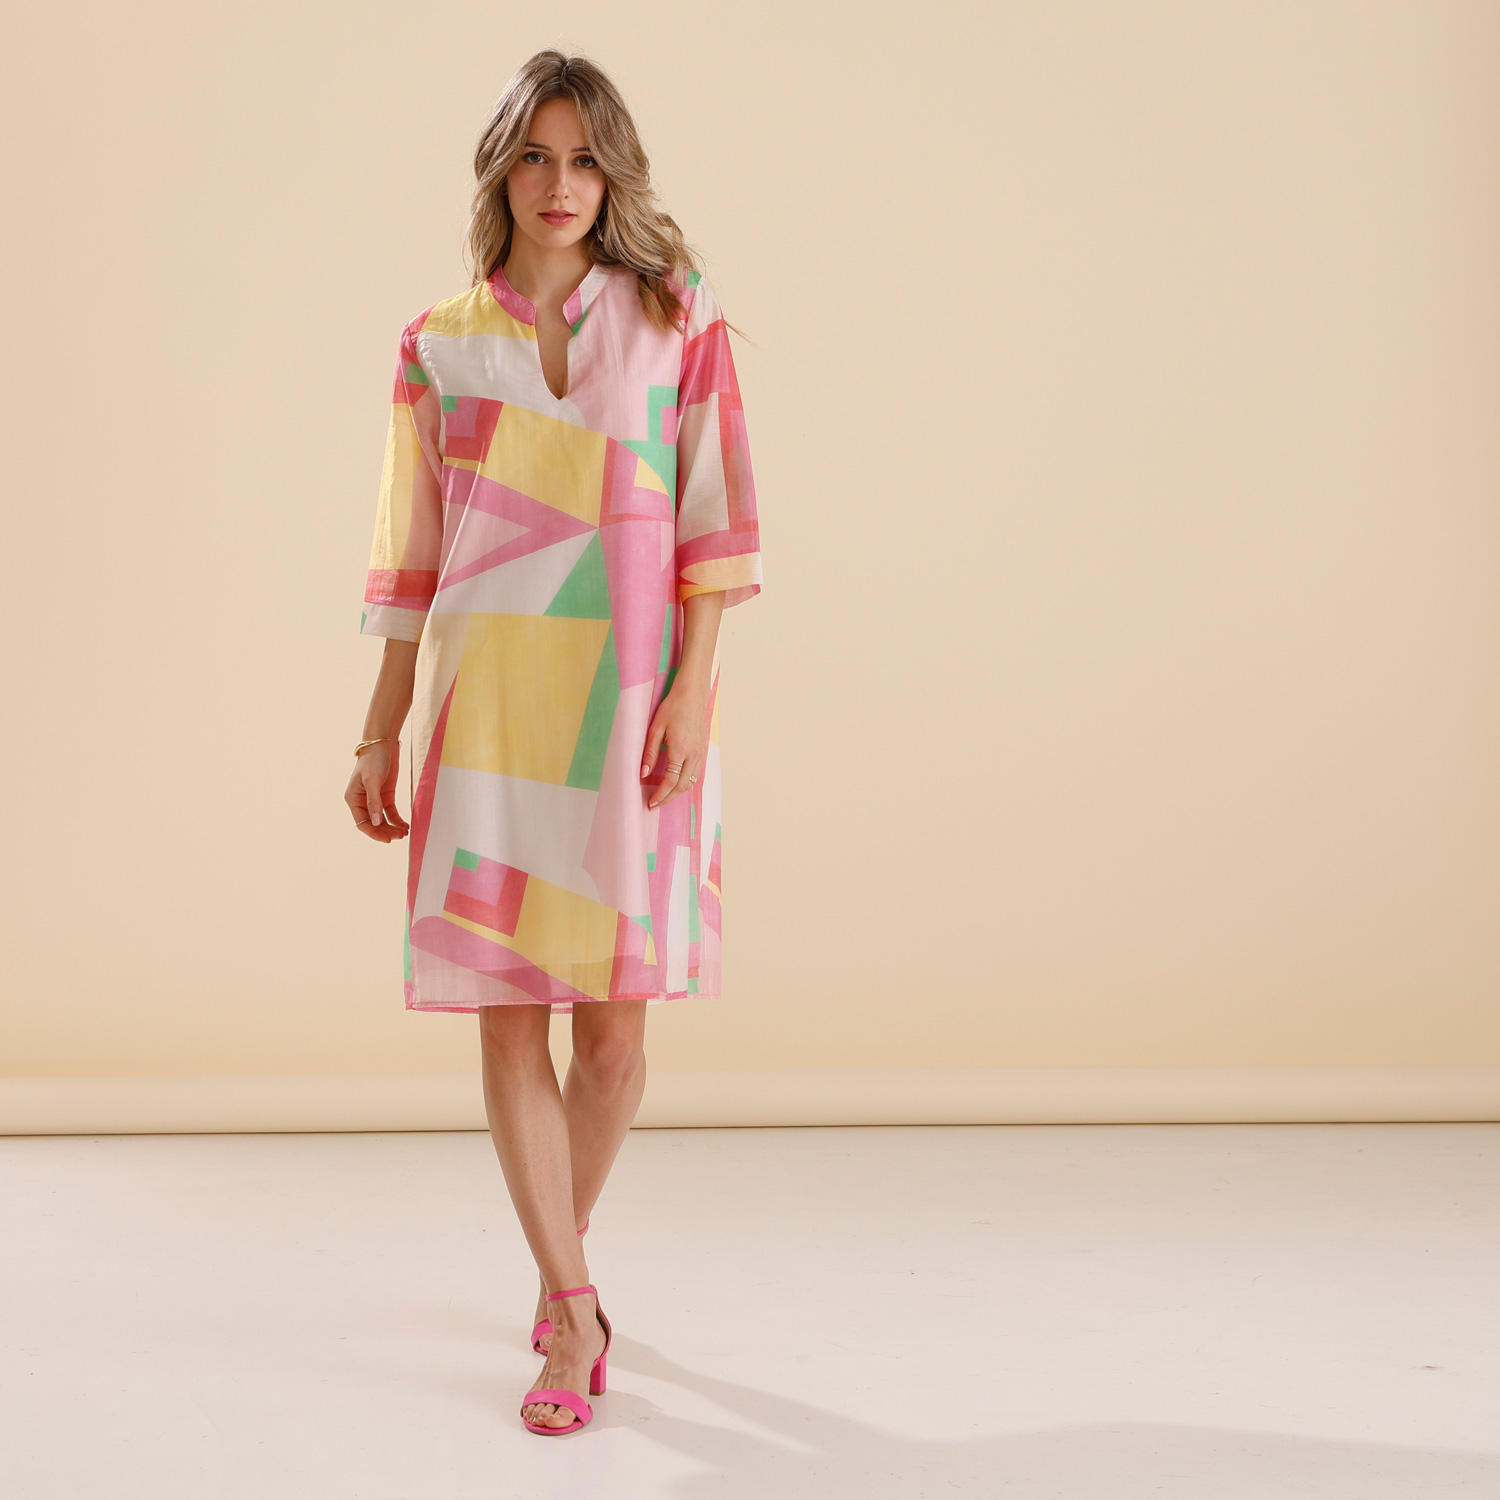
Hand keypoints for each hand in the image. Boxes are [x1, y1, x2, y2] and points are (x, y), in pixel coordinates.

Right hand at [344, 742, 409, 841]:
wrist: (383, 744)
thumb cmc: (373, 760)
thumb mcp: (372, 780)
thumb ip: (374, 802)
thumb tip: (375, 823)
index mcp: (353, 799)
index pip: (362, 823)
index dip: (374, 833)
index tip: (387, 840)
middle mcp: (362, 802)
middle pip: (373, 824)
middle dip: (386, 832)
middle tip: (400, 837)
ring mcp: (375, 799)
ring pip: (382, 820)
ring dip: (392, 828)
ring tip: (404, 832)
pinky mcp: (386, 795)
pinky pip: (390, 813)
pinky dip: (397, 820)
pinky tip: (405, 825)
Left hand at [640, 687, 705, 808]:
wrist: (692, 695)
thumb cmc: (672, 708)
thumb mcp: (655, 729)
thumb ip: (650, 753)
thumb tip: (643, 774)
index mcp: (681, 749)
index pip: (670, 781)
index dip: (660, 794)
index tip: (651, 802)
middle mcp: (694, 754)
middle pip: (682, 786)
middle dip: (668, 798)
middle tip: (655, 804)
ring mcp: (701, 753)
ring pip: (691, 782)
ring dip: (677, 793)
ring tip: (664, 797)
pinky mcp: (704, 750)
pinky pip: (696, 774)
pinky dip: (685, 783)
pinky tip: (675, 784)